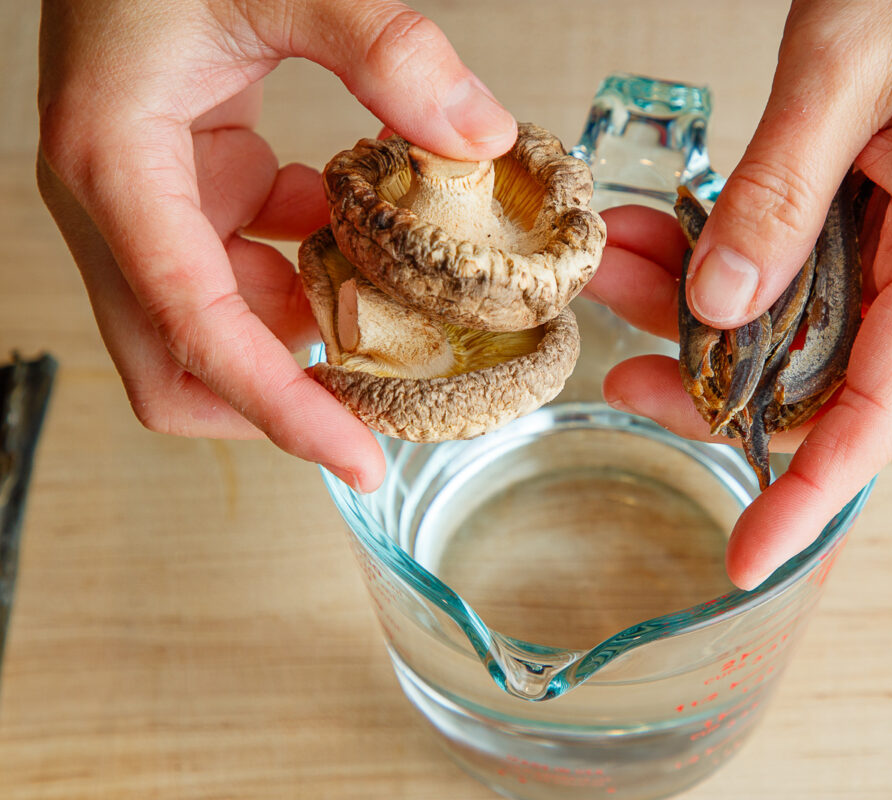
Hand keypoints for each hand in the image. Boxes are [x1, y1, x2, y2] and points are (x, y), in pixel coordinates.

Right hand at [36, 0, 516, 489]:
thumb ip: (381, 46)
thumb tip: (477, 133)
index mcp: (115, 166)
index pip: (194, 328)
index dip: (277, 406)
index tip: (357, 457)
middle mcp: (117, 202)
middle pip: (178, 364)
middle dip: (274, 401)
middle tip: (383, 409)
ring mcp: (148, 198)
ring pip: (216, 322)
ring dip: (303, 331)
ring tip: (400, 318)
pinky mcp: (187, 181)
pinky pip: (244, 262)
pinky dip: (307, 267)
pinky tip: (362, 228)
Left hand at [586, 0, 891, 587]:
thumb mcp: (841, 77)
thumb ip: (775, 200)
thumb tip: (723, 309)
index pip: (878, 415)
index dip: (806, 495)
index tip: (744, 555)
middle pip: (819, 377)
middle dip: (707, 373)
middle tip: (615, 345)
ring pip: (802, 324)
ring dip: (704, 304)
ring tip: (619, 255)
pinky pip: (809, 271)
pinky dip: (735, 259)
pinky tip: (670, 230)